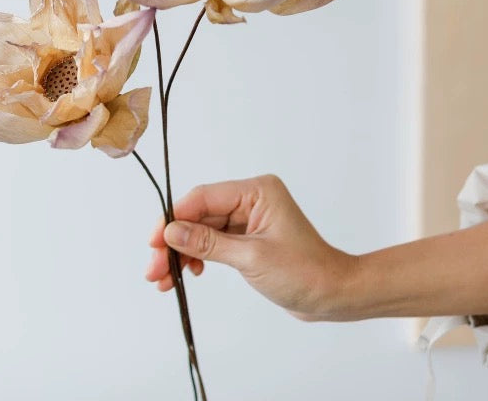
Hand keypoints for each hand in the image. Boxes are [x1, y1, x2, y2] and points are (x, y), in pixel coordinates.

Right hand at [146, 175, 356, 320]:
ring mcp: (248, 219)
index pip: (204, 197)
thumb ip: (208, 244)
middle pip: (199, 214)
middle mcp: (250, 199)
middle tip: (153, 268)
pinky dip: (198, 257)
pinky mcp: (246, 238)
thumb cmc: (304, 273)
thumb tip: (170, 233)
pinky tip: (188, 273)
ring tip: (163, 278)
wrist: (334, 296)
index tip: (153, 240)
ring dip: (182, 253)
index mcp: (256, 191)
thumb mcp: (251, 258)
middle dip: (174, 241)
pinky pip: (213, 242)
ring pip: (202, 230)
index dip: (174, 218)